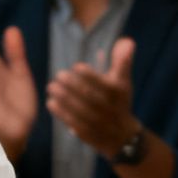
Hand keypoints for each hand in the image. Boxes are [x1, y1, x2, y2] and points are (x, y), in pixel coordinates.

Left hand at [48, 37, 139, 158]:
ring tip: (51, 86)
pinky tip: (51, 102)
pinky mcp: (87, 133)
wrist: (122, 136)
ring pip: (79, 109)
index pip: (103, 82)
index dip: (90, 75)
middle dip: (72, 84)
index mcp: (118, 92)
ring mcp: (97, 122)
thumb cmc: (118, 101)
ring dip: (64, 97)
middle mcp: (109, 107)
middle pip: (89, 95)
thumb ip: (122, 60)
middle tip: (58, 75)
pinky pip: (73, 122)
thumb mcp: (123, 80)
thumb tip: (126, 41)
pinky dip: (61, 112)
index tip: (77, 66)